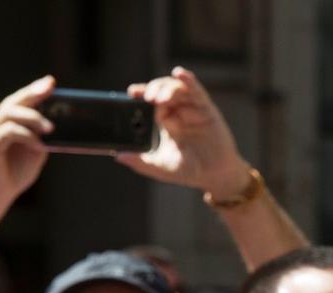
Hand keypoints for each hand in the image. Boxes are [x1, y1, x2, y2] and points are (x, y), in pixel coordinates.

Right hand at [0, 75, 54, 208]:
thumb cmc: (14, 175)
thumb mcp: (35, 153)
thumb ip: (41, 138)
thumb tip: (56, 126)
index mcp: (3, 124)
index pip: (18, 102)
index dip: (33, 91)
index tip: (50, 82)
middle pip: (12, 102)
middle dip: (31, 93)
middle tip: (50, 87)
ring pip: (9, 114)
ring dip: (32, 117)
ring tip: (51, 128)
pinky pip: (8, 133)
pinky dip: (26, 136)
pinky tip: (39, 145)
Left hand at [119, 66, 250, 198]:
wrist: (215, 178)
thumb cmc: (190, 171)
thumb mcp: (160, 167)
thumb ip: (139, 162)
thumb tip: (118, 156)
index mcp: (167, 121)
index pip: (151, 101)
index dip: (141, 94)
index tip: (131, 93)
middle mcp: (180, 112)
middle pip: (163, 90)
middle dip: (152, 89)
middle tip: (146, 98)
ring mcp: (194, 110)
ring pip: (178, 88)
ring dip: (166, 88)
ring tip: (158, 98)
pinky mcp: (208, 111)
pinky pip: (197, 91)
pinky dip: (189, 80)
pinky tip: (180, 74)